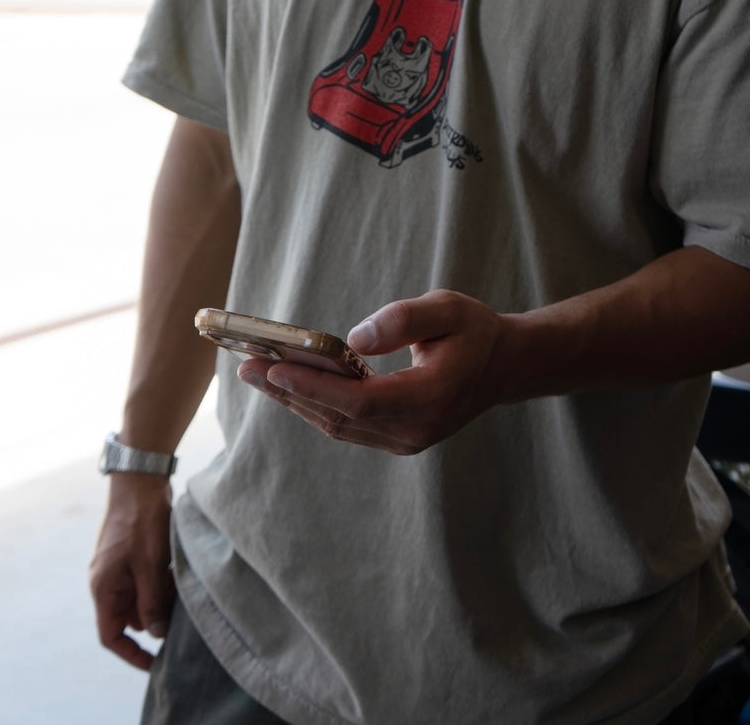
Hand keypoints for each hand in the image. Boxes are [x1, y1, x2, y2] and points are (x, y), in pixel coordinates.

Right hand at [89, 475, 174, 669]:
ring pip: (141, 597)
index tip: (154, 663)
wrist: (140, 479)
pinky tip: (176, 568)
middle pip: (130, 616)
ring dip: (160, 597)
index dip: (131, 654)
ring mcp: (118, 567)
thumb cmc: (141, 520)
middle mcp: (107, 581)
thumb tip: (155, 634)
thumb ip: (150, 601)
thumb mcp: (148, 564)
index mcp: (103, 587)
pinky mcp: (131, 555)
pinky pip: (145, 580)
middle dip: (154, 617)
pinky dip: (161, 580)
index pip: (111, 635)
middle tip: (179, 607)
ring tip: (178, 582)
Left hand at [236, 289, 510, 455]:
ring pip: (337, 425)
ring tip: (255, 373)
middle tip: (246, 367)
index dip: (314, 387)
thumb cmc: (474, 331)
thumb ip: (404, 320)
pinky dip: (314, 405)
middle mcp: (415, 430)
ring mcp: (405, 440)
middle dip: (289, 393)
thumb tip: (355, 340)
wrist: (504, 366)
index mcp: (431, 398)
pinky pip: (346, 425)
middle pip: (339, 418)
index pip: (360, 401)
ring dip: (294, 401)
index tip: (274, 367)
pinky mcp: (396, 438)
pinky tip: (288, 384)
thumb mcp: (448, 309)